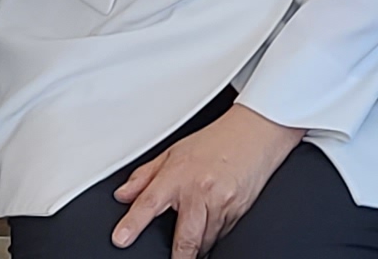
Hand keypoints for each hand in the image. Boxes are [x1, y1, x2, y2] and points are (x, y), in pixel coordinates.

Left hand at [110, 103, 301, 257]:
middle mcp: (199, 191)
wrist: (256, 132)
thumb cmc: (216, 140)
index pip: (148, 203)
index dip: (132, 224)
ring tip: (194, 235)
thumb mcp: (173, 151)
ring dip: (198, 244)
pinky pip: (223, 233)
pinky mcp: (239, 211)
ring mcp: (222, 203)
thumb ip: (145, 176)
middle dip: (180, 257)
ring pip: (206, 240)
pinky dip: (215, 233)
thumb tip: (122, 195)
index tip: (121, 239)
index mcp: (178, 175)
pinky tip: (213, 220)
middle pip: (185, 238)